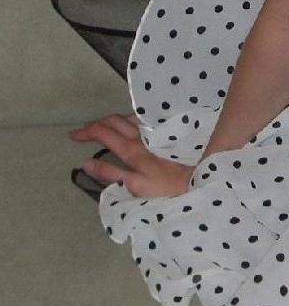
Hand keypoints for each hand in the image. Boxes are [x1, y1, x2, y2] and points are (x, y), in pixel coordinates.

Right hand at [69, 112, 192, 197]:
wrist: (199, 178)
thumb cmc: (166, 187)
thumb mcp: (135, 186)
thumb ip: (110, 173)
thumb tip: (85, 163)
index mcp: (132, 150)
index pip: (103, 133)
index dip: (86, 132)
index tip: (73, 135)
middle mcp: (142, 136)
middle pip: (114, 121)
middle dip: (96, 124)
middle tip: (84, 131)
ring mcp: (155, 132)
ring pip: (129, 117)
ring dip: (113, 120)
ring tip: (104, 127)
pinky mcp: (167, 132)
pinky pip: (144, 120)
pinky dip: (131, 120)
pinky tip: (130, 125)